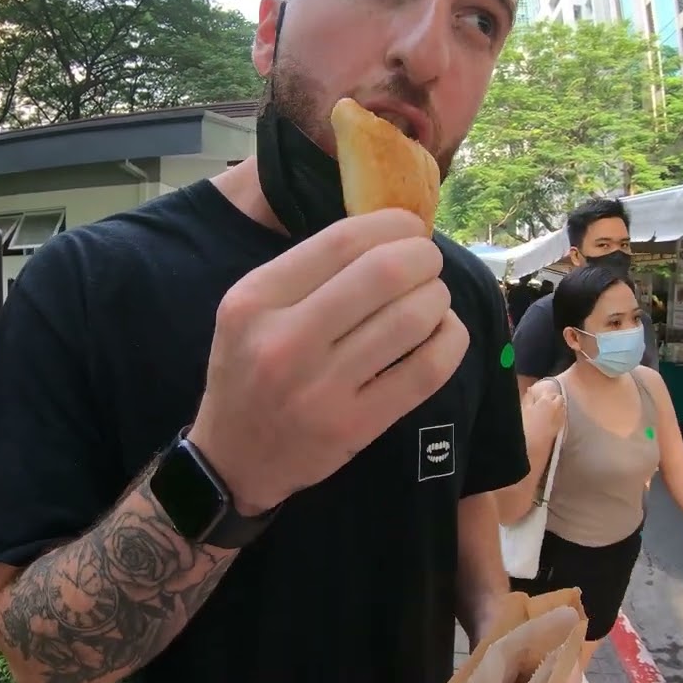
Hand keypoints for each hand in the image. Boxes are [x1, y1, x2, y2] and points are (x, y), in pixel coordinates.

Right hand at [189, 209, 468, 514]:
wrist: (233, 458)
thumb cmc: (248, 371)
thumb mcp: (251, 309)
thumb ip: (306, 272)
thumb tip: (388, 233)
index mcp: (256, 300)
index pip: (341, 241)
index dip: (392, 224)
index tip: (410, 228)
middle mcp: (285, 341)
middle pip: (384, 273)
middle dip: (424, 258)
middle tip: (428, 263)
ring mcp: (321, 387)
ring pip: (412, 319)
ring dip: (438, 298)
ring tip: (433, 299)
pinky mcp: (354, 425)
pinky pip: (426, 370)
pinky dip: (449, 341)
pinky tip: (444, 332)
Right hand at [521, 383, 564, 441]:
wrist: (535, 441)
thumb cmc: (528, 424)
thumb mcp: (525, 408)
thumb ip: (528, 397)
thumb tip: (530, 389)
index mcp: (545, 400)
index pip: (548, 392)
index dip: (544, 393)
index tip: (541, 396)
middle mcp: (556, 406)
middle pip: (559, 397)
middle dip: (554, 398)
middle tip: (547, 401)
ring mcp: (560, 415)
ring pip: (563, 405)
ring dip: (559, 405)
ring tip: (551, 408)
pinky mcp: (562, 423)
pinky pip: (564, 414)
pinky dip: (561, 413)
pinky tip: (555, 416)